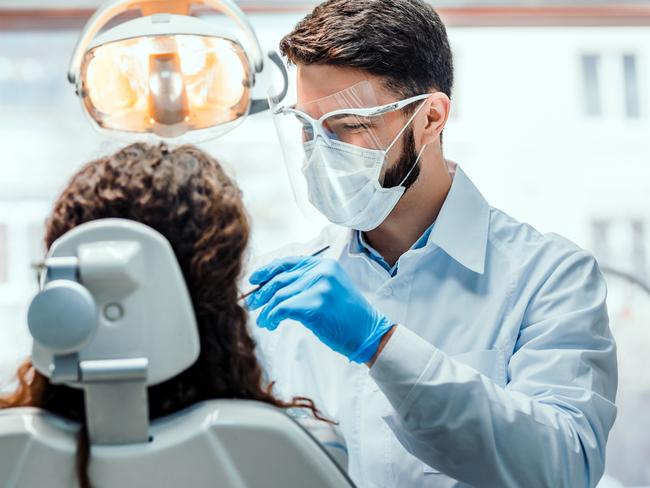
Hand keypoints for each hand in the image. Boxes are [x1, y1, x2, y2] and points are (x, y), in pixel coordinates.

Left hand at [246, 255, 393, 362]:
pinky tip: (272, 324)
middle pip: (280, 280)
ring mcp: (319, 287)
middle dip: (262, 293)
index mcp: (324, 264)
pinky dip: (273, 317)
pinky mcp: (315, 304)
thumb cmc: (347, 316)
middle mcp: (321, 271)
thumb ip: (308, 282)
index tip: (253, 279)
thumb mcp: (330, 289)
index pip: (288, 263)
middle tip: (252, 305)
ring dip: (267, 310)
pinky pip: (283, 309)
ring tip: (264, 321)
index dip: (267, 270)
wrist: (368, 332)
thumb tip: (274, 287)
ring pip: (279, 295)